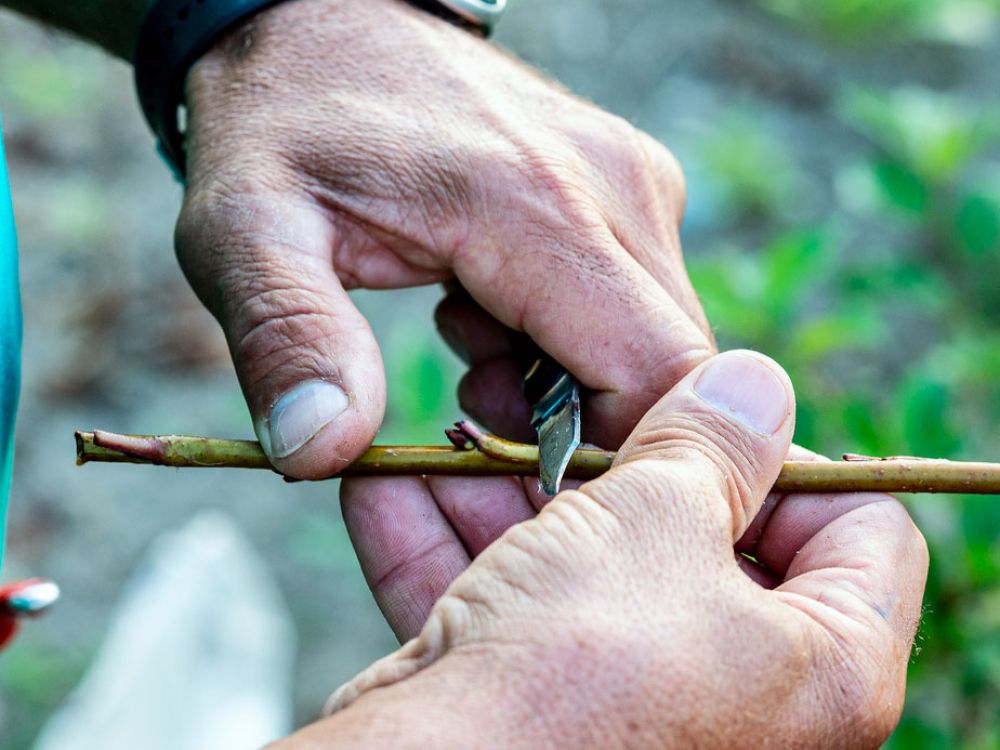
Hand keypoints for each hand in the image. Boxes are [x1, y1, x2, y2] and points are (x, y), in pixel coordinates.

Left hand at [175, 0, 712, 477]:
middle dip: (584, 431)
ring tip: (464, 353)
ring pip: (656, 343)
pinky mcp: (623, 187)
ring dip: (573, 388)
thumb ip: (287, 337)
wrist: (317, 19)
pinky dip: (572, 345)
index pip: (656, 377)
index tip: (524, 492)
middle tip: (471, 412)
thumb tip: (322, 451)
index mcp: (541, 209)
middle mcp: (619, 190)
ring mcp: (632, 183)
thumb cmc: (283, 121)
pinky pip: (633, 304)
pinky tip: (486, 319)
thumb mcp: (247, 229)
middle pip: (669, 371)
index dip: (614, 464)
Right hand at [281, 351, 926, 747]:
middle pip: (706, 540)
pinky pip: (518, 614)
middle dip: (616, 465)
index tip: (700, 420)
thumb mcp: (656, 519)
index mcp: (823, 666)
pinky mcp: (548, 711)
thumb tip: (754, 385)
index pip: (856, 525)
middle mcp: (747, 699)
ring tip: (461, 436)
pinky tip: (395, 488)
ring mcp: (641, 708)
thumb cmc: (573, 661)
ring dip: (514, 500)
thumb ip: (714, 442)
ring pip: (592, 569)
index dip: (782, 454)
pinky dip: (460, 552)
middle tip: (561, 414)